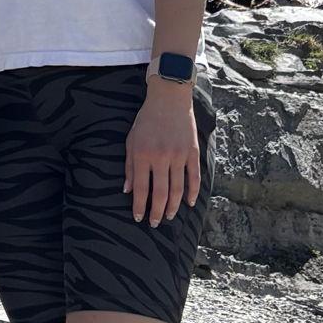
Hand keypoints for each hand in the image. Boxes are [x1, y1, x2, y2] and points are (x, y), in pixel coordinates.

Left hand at [124, 82, 200, 225]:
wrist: (169, 98)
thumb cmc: (146, 120)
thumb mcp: (131, 140)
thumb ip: (130, 166)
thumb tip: (128, 190)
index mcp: (143, 155)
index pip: (141, 189)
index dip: (140, 206)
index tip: (139, 218)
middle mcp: (161, 157)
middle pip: (161, 193)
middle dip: (157, 212)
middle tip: (155, 223)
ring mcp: (178, 155)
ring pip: (178, 189)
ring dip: (173, 207)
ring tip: (169, 216)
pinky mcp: (192, 152)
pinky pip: (194, 177)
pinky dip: (193, 193)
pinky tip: (189, 203)